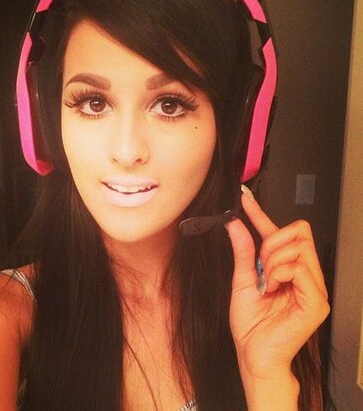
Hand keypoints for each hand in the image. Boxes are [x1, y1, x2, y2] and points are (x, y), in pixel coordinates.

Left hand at [225, 186, 329, 384]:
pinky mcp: (316, 302)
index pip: (280, 231)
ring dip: (273, 259)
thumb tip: (235, 223)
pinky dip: (281, 272)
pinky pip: (301, 268)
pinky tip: (273, 286)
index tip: (244, 198)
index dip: (261, 213)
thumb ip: (242, 251)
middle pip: (299, 232)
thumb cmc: (250, 324)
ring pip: (300, 246)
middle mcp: (305, 275)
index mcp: (287, 268)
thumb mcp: (242, 280)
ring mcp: (313, 287)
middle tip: (260, 265)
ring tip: (266, 280)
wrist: (253, 354)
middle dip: (272, 242)